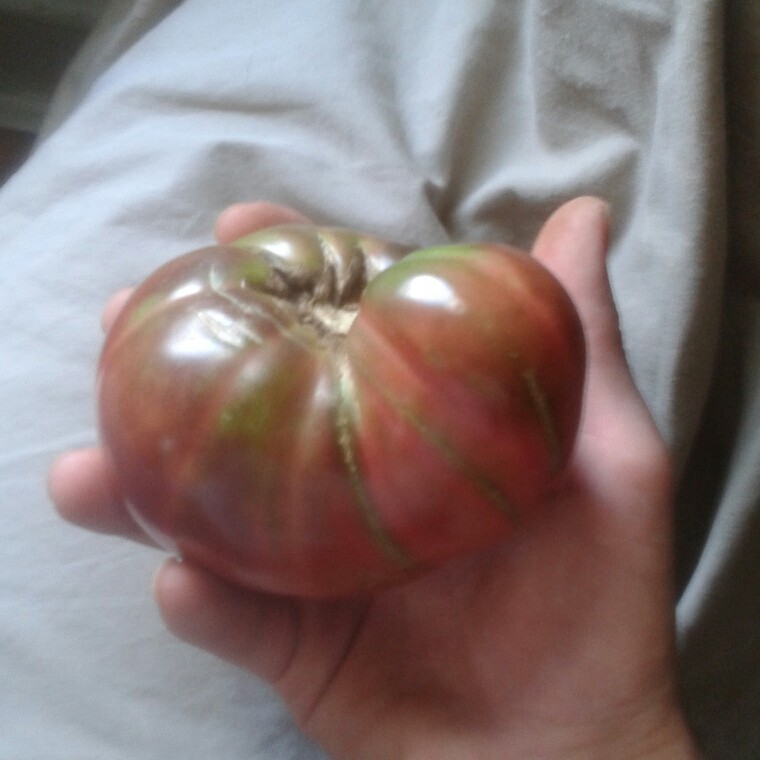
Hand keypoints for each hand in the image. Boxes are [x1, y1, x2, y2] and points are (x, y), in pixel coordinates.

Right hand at [49, 198, 698, 759]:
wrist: (570, 747)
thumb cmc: (597, 597)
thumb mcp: (607, 453)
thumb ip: (579, 340)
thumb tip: (583, 216)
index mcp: (404, 430)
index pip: (332, 330)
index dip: (286, 272)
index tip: (241, 226)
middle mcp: (342, 483)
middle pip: (247, 404)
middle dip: (178, 355)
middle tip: (125, 317)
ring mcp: (308, 563)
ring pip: (205, 510)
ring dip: (137, 485)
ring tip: (86, 469)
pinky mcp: (292, 644)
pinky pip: (230, 620)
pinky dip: (200, 602)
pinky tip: (180, 583)